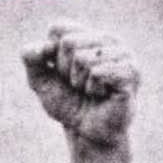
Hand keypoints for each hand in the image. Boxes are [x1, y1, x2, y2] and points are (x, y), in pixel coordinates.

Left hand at [22, 22, 138, 162]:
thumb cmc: (68, 104)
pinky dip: (92, 89)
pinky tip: (103, 95)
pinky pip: (97, 72)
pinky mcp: (130, 70)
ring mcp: (122, 53)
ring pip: (83, 58)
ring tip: (92, 91)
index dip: (52, 56)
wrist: (87, 133)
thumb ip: (31, 58)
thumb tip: (44, 46)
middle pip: (68, 42)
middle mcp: (107, 39)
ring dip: (80, 83)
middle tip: (79, 86)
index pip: (57, 29)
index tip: (64, 74)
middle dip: (66, 71)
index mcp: (87, 34)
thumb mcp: (41, 81)